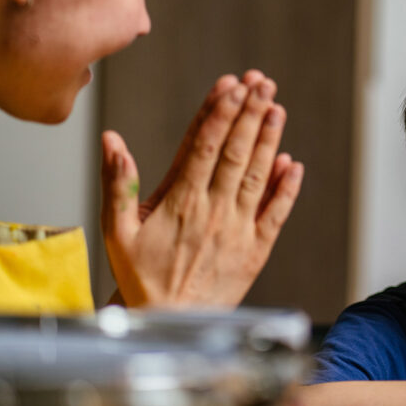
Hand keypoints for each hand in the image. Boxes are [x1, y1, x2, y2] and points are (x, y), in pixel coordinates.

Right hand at [100, 70, 303, 306]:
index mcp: (180, 201)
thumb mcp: (115, 231)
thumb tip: (112, 140)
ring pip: (258, 176)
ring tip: (277, 108)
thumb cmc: (140, 276)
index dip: (220, 112)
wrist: (170, 322)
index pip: (204, 146)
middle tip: (262, 82)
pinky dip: (286, 188)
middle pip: (236, 153)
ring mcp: (238, 230)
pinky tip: (293, 163)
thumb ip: (116, 183)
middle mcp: (213, 210)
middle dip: (250, 114)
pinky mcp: (256, 250)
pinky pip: (276, 214)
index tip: (231, 85)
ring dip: (269, 140)